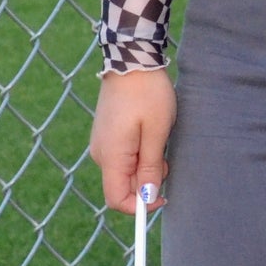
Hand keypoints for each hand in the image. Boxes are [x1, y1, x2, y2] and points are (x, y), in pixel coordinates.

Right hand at [90, 68, 176, 213]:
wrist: (131, 60)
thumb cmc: (148, 94)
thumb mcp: (156, 132)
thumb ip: (151, 167)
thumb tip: (147, 197)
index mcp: (111, 156)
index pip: (116, 200)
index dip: (140, 206)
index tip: (163, 196)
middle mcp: (100, 154)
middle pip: (121, 187)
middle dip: (146, 182)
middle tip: (165, 157)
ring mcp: (101, 143)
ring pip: (124, 172)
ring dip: (145, 167)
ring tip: (158, 140)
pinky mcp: (106, 135)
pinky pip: (122, 157)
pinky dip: (139, 155)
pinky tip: (149, 135)